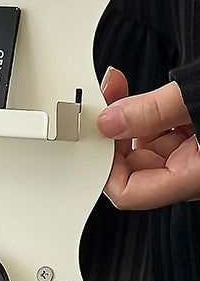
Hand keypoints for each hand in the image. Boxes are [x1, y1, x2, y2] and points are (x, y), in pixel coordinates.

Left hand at [98, 67, 199, 208]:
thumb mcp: (197, 100)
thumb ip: (154, 111)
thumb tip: (111, 120)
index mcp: (193, 177)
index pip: (127, 192)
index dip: (103, 166)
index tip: (92, 134)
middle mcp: (191, 172)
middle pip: (132, 165)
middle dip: (112, 131)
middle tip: (102, 100)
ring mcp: (194, 156)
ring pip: (144, 145)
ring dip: (126, 117)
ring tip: (117, 89)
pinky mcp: (196, 138)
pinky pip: (160, 132)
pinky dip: (145, 113)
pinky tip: (139, 95)